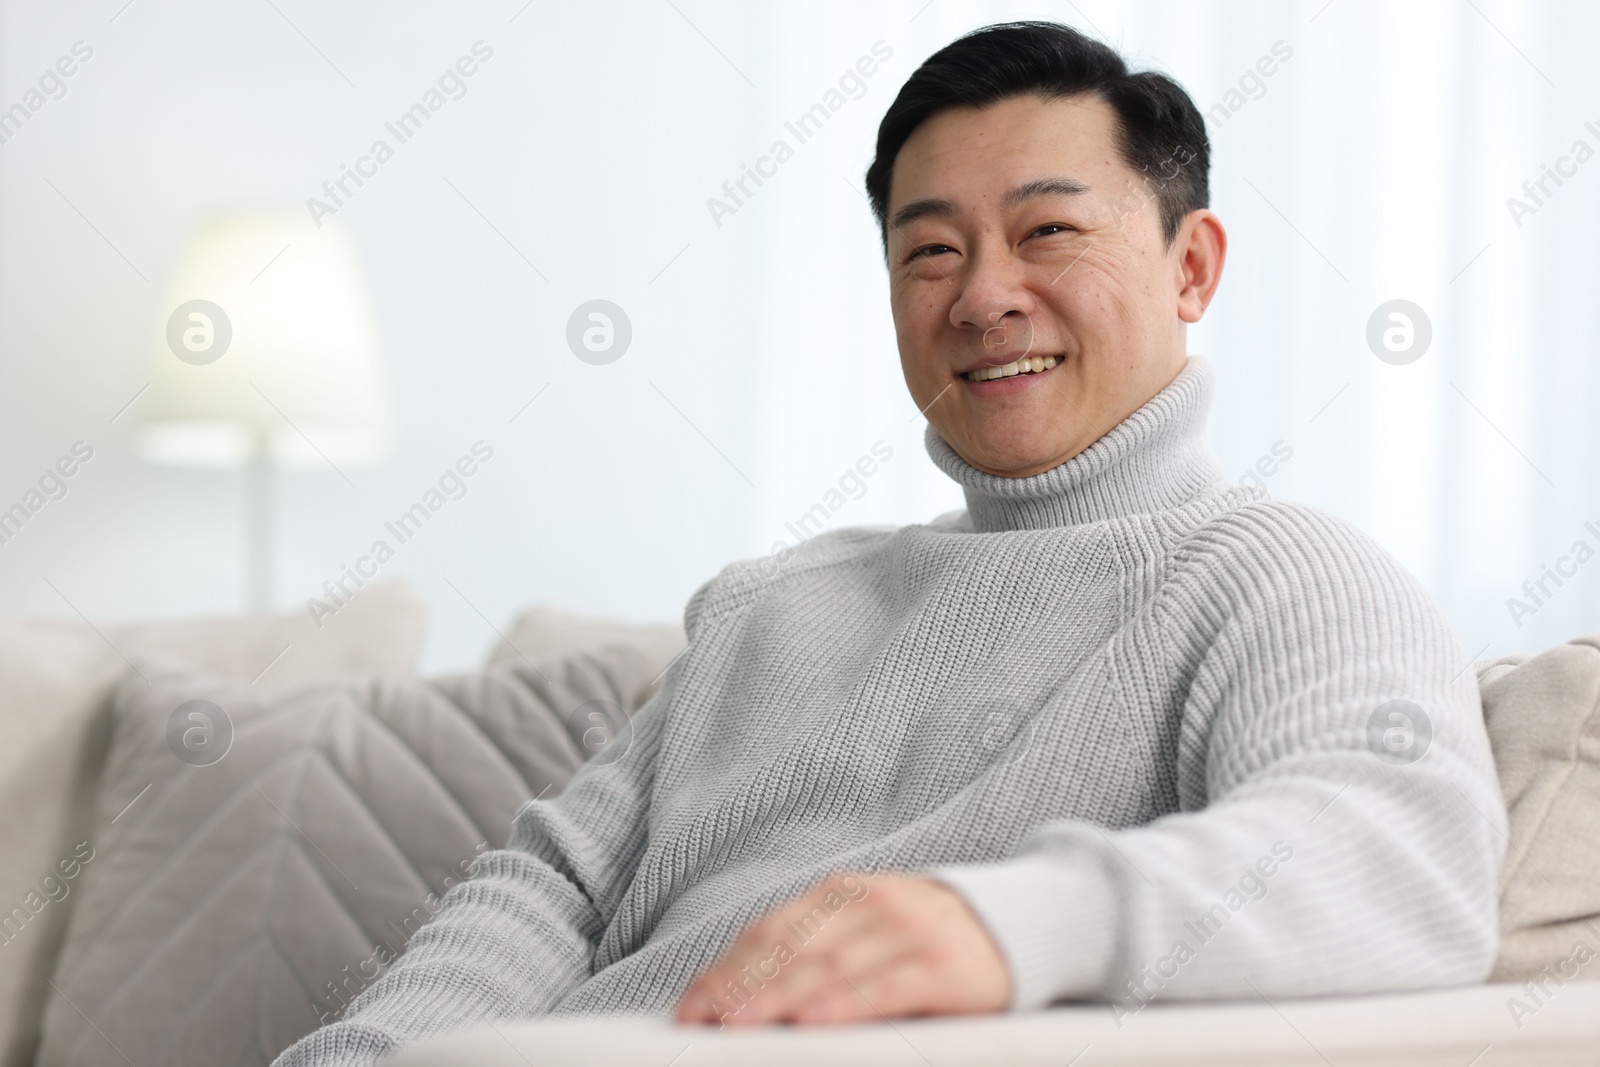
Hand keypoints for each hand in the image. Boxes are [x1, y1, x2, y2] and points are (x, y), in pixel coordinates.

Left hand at [674, 872, 1010, 1026]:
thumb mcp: (868, 932)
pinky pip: (887, 988)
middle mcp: (871, 904)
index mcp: (842, 895)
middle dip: (740, 987)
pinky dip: (846, 1005)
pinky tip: (814, 1021)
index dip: (725, 969)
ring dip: (778, 998)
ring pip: (830, 968)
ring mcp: (908, 931)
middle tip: (702, 1021)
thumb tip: (740, 998)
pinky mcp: (943, 965)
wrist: (1022, 920)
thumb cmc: (926, 940)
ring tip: (738, 1024)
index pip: (769, 932)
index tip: (689, 1008)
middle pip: (790, 949)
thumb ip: (815, 952)